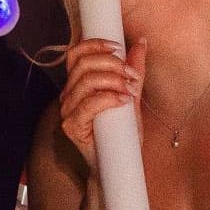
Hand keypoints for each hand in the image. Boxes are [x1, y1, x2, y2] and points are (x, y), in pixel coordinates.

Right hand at [59, 37, 145, 166]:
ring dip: (113, 81)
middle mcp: (68, 95)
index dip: (94, 44)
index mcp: (78, 84)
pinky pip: (89, 104)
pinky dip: (109, 98)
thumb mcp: (131, 95)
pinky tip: (124, 101)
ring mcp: (68, 112)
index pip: (76, 54)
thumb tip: (141, 44)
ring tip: (131, 90)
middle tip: (131, 75)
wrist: (119, 165)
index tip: (118, 47)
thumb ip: (133, 70)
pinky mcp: (72, 127)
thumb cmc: (122, 133)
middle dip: (111, 64)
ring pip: (86, 81)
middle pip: (83, 64)